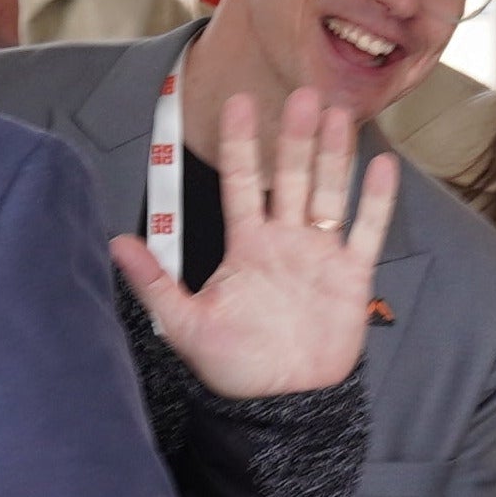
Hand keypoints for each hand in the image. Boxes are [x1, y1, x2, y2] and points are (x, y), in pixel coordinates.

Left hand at [106, 92, 396, 399]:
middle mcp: (284, 239)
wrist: (283, 402)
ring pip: (328, 192)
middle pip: (291, 176)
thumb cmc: (234, 365)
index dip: (241, 143)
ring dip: (334, 154)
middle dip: (295, 137)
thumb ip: (154, 281)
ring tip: (339, 114)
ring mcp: (320, 254)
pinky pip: (366, 230)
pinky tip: (382, 165)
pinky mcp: (351, 274)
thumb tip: (113, 243)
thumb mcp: (186, 323)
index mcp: (246, 244)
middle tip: (303, 94)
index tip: (239, 102)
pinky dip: (375, 199)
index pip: (241, 182)